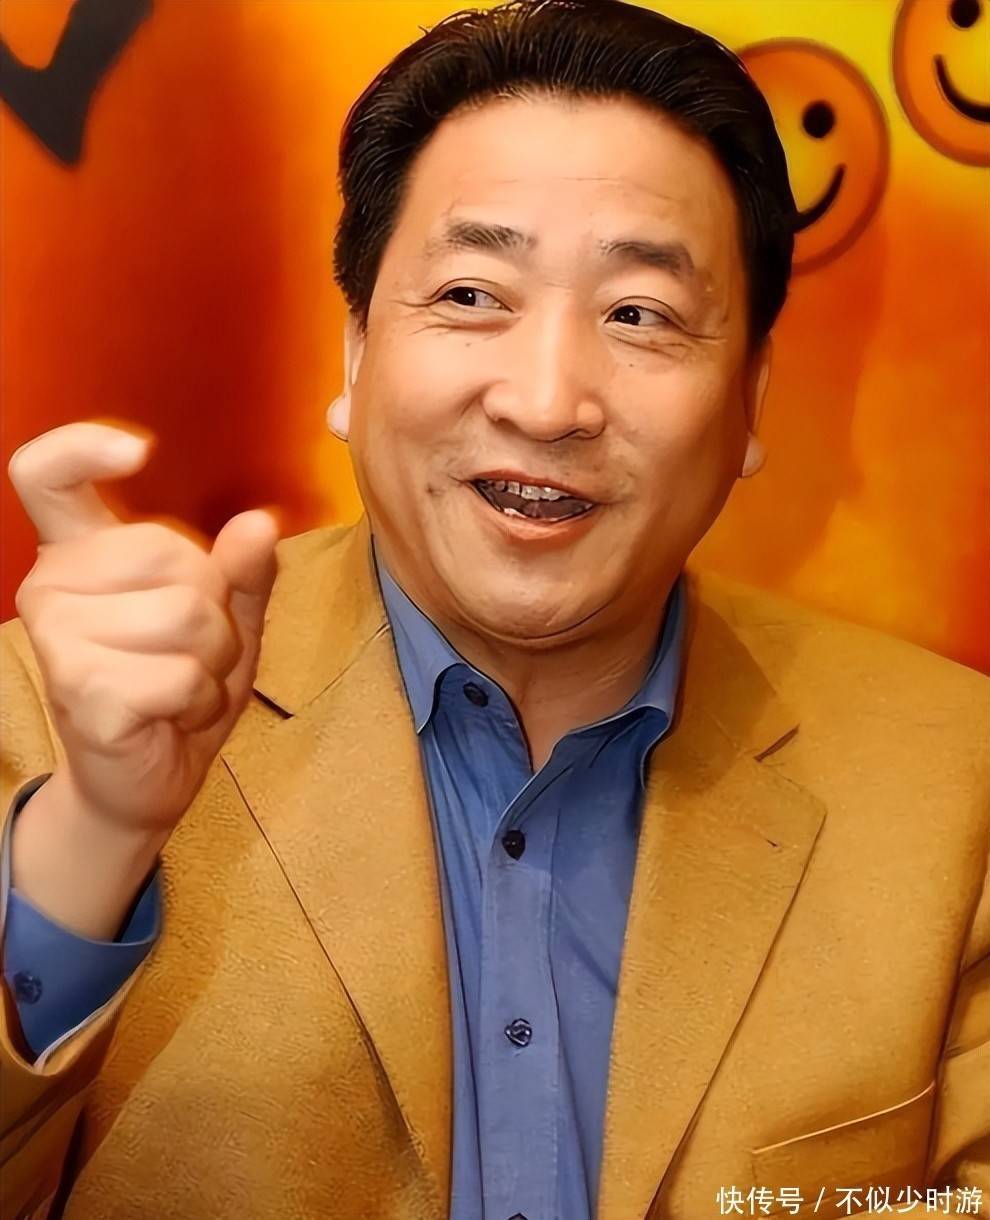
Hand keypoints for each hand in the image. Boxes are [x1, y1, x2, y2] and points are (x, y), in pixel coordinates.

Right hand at [8, 420, 279, 840]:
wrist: (149, 778)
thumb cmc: (181, 686)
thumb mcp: (227, 619)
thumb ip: (242, 571)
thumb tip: (258, 523)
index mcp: (81, 553)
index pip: (46, 475)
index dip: (83, 447)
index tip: (138, 452)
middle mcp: (52, 584)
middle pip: (175, 555)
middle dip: (216, 612)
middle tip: (191, 654)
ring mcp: (57, 638)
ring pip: (188, 616)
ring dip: (214, 662)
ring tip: (183, 687)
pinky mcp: (81, 690)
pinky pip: (183, 674)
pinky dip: (200, 700)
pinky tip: (172, 716)